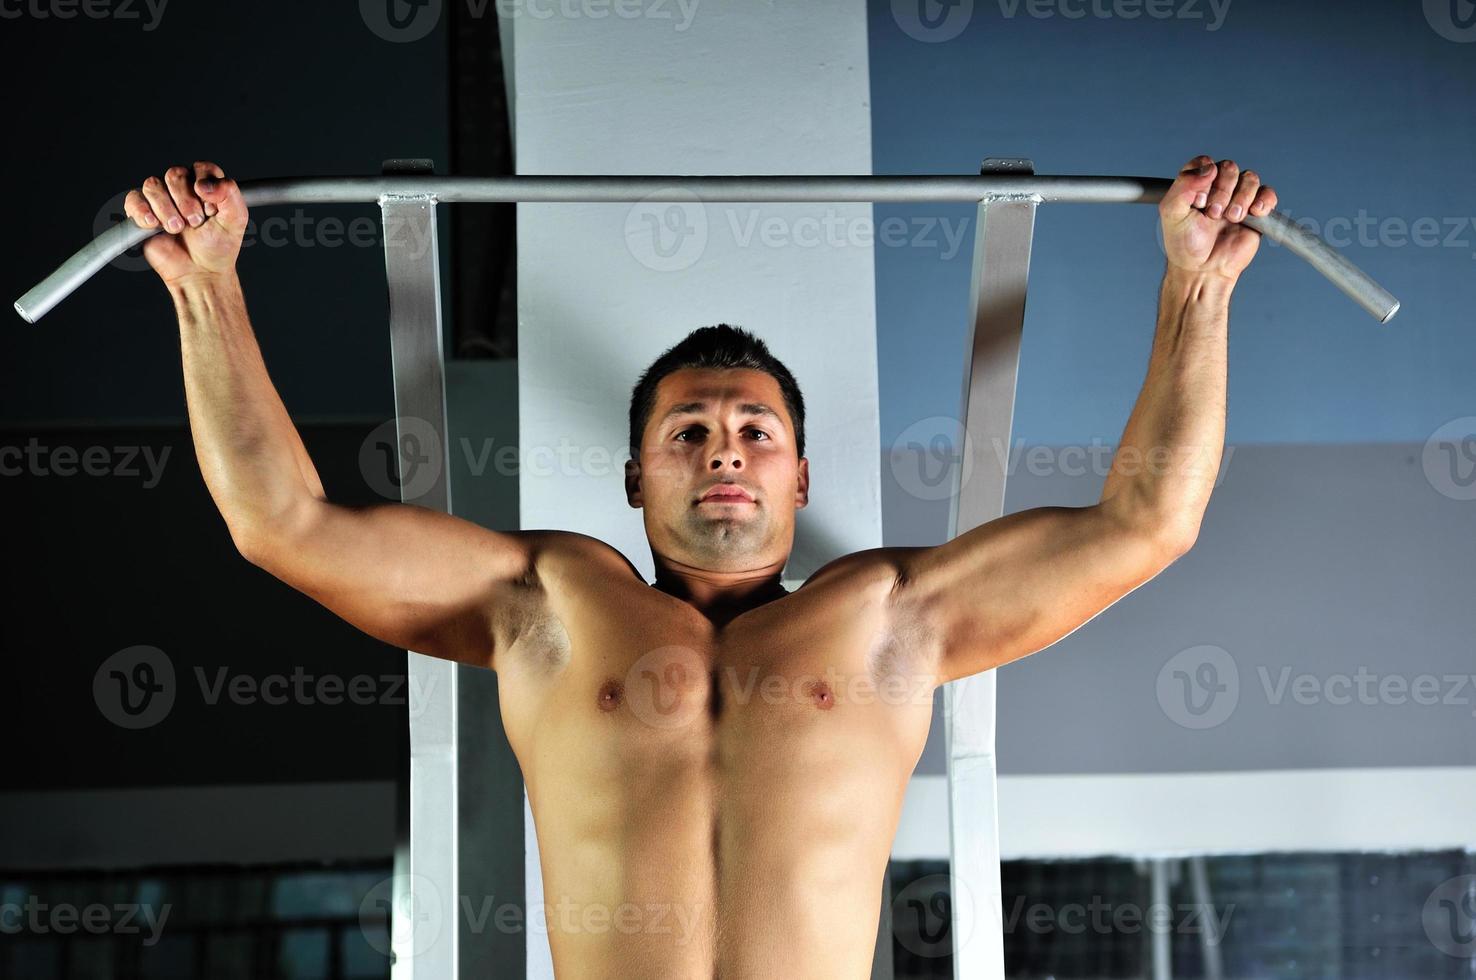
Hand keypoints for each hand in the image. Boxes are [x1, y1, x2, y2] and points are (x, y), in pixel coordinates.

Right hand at [123, 161, 247, 286]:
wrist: (201, 272)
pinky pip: (133, 199)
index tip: (211, 209)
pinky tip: (155, 225)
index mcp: (205, 185)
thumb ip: (229, 194)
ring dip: (166, 209)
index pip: (202, 168)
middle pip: (175, 174)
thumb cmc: (218, 246)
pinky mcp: (142, 212)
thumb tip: (204, 184)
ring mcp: (160, 199)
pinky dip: (142, 211)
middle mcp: (182, 187)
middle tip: (196, 222)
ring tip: (178, 228)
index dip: (205, 187)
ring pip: (153, 185)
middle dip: (186, 201)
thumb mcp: (236, 220)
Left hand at [1159, 155, 1277, 281]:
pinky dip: (1263, 200)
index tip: (1197, 202)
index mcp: (1195, 184)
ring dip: (1241, 197)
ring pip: (1250, 177)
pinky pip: (1267, 194)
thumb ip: (1183, 185)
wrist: (1203, 270)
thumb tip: (1210, 167)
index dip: (1203, 178)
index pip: (1204, 162)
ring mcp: (1238, 198)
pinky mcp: (1255, 211)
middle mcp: (1217, 188)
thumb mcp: (1172, 213)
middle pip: (1229, 167)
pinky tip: (1253, 213)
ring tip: (1231, 218)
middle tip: (1212, 214)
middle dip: (1222, 191)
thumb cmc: (1185, 244)